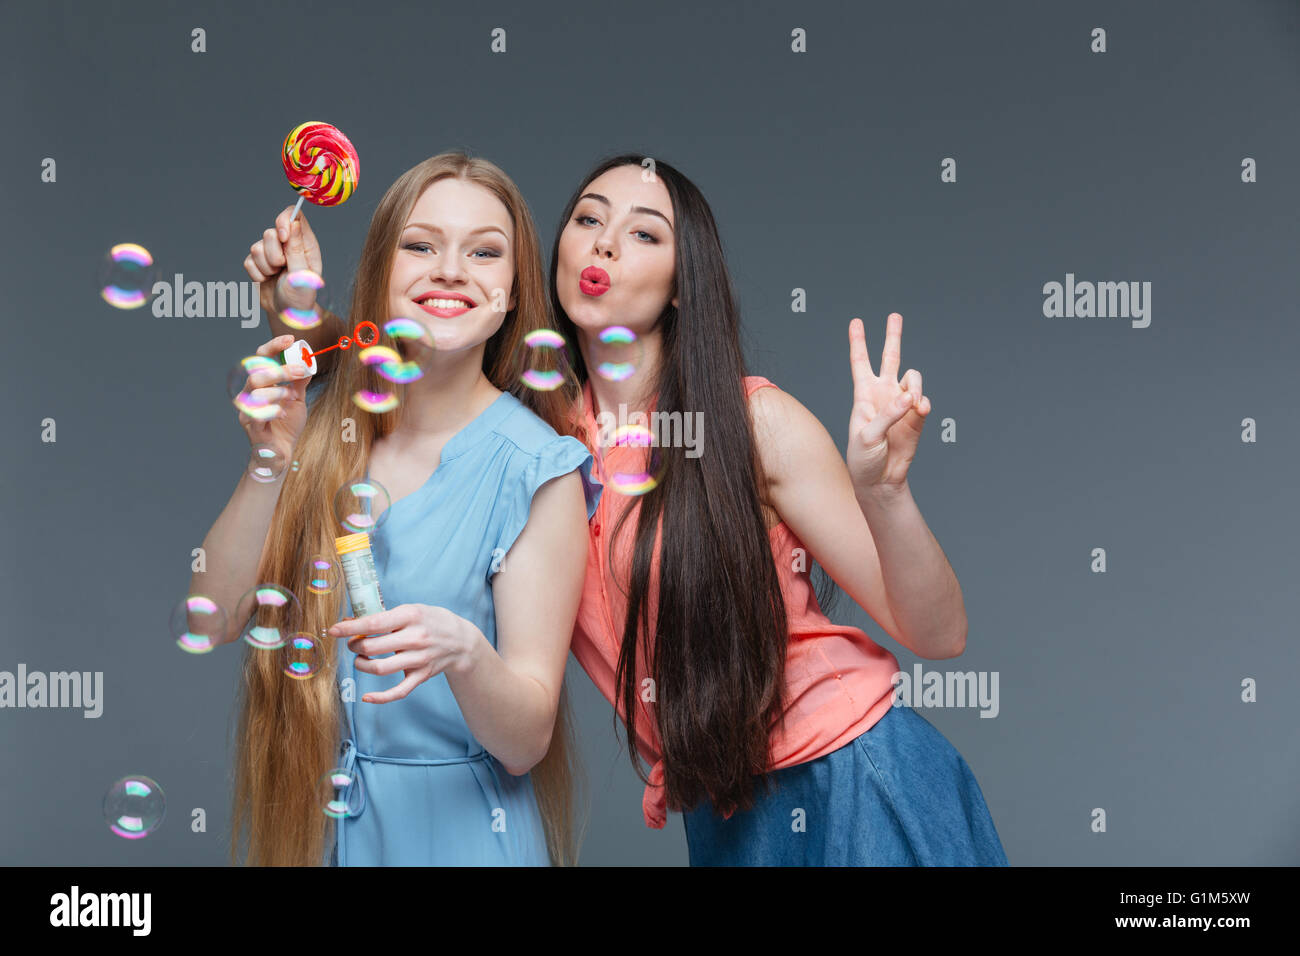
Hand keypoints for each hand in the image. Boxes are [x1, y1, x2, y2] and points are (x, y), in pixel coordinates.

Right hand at [235, 333, 311, 459]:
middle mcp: (250, 393)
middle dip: (280, 370)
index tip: (291, 340)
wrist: (282, 452)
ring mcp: (247, 409)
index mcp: (261, 384)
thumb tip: (307, 362)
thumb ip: (299, 382)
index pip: (261, 358)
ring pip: (255, 390)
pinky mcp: (249, 425)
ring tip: (290, 398)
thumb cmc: (287, 424)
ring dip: (278, 391)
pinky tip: (282, 413)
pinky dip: (273, 410)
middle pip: (258, 373)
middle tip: (299, 371)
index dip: (274, 346)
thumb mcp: (298, 399)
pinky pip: (257, 413)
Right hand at [243, 207, 323, 319]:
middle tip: (283, 268)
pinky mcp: (257, 262)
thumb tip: (294, 223)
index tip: (283, 236)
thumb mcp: (303, 275)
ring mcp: (271, 252)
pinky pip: (248, 261)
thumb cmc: (301, 297)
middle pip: (270, 232)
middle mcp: (288, 244)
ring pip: (256, 247)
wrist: (287, 314)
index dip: (284, 220)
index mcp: (305, 243)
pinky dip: (257, 274)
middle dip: (273, 254)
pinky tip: (267, 280)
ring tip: (276, 276)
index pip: (294, 214)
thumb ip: (297, 249)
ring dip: (265, 266)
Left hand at [328, 604, 480, 703]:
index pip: (374, 623)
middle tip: (353, 645)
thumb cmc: (431, 621)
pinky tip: (367, 697)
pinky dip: (380, 698)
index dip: (351, 628)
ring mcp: (419, 659)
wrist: (461, 641)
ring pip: (380, 668)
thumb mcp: (411, 610)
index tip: (334, 630)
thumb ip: (384, 616)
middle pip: (373, 646)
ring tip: (361, 660)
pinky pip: (398, 691)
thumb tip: (350, 622)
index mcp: (411, 616)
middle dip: (355, 646)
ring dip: (362, 665)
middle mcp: (416, 637)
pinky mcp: (421, 676)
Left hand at [846, 313, 931, 494]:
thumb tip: (908, 397)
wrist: (880, 480)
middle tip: (895, 316)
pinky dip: (923, 402)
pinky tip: (919, 408)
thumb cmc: (863, 459)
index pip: (860, 363)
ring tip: (912, 401)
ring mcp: (901, 405)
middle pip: (889, 359)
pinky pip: (923, 400)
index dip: (858, 342)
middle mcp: (882, 395)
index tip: (856, 322)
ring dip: (914, 385)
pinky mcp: (916, 417)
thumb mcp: (867, 436)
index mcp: (863, 395)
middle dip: (892, 337)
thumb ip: (887, 414)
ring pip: (912, 378)